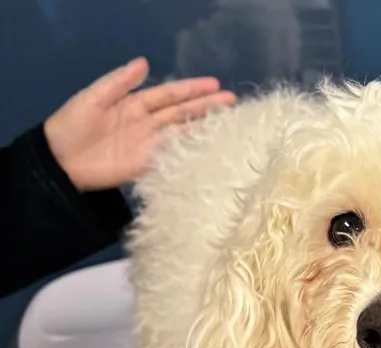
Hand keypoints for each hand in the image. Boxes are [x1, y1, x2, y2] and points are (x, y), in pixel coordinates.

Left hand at [44, 57, 235, 191]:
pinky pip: (174, 156)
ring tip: (228, 121)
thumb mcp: (93, 98)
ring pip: (183, 133)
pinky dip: (191, 151)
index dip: (191, 89)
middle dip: (206, 106)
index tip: (215, 85)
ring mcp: (150, 145)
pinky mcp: (148, 165)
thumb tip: (144, 63)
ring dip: (204, 127)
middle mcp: (148, 123)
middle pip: (182, 113)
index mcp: (135, 104)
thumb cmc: (73, 125)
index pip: (169, 95)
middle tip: (232, 101)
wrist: (61, 161)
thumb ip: (118, 83)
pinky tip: (209, 147)